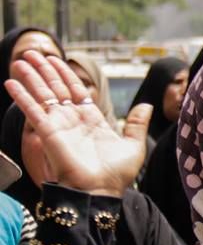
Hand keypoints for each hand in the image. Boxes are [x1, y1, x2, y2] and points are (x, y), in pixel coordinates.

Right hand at [4, 51, 148, 197]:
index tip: (57, 60)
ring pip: (43, 95)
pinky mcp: (48, 133)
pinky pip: (33, 111)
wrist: (101, 191)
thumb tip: (148, 106)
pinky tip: (11, 82)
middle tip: (34, 52)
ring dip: (31, 77)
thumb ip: (136, 124)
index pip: (76, 91)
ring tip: (21, 59)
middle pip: (57, 89)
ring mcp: (59, 126)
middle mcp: (73, 121)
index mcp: (92, 121)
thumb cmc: (117, 174)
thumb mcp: (134, 146)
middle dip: (45, 70)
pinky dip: (22, 96)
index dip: (66, 75)